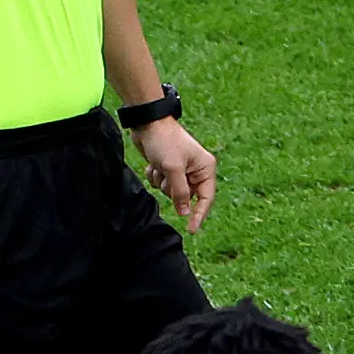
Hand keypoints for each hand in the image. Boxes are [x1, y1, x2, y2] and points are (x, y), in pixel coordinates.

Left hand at [132, 116, 216, 230]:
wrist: (147, 123)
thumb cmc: (164, 141)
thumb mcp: (173, 169)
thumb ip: (180, 193)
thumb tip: (185, 213)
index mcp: (205, 168)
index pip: (206, 199)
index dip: (198, 215)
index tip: (191, 230)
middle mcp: (196, 170)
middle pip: (186, 197)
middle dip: (172, 190)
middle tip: (166, 175)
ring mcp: (182, 169)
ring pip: (171, 191)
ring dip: (161, 182)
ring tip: (158, 165)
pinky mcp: (168, 168)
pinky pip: (162, 183)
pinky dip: (155, 177)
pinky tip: (153, 164)